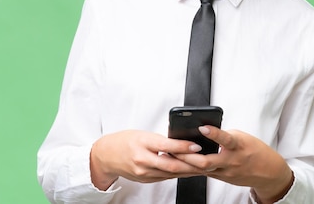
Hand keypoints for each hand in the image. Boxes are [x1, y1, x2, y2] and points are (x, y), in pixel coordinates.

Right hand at [89, 130, 204, 189]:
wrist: (106, 156)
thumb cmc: (124, 141)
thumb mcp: (142, 134)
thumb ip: (160, 139)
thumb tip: (181, 141)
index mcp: (142, 143)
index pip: (166, 146)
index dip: (183, 146)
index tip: (197, 145)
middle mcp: (142, 160)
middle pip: (171, 165)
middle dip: (192, 165)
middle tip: (207, 162)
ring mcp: (144, 172)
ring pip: (171, 173)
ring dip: (189, 171)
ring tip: (204, 167)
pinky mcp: (145, 179)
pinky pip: (165, 177)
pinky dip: (179, 174)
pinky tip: (189, 171)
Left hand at [173, 126, 293, 203]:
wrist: (267, 171)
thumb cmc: (254, 150)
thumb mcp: (241, 137)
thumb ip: (224, 135)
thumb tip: (204, 130)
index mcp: (238, 146)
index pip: (225, 139)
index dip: (213, 133)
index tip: (201, 127)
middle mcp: (231, 161)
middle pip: (206, 161)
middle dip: (188, 155)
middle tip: (174, 147)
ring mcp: (225, 172)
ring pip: (202, 169)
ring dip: (186, 162)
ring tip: (171, 155)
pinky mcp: (222, 178)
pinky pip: (204, 173)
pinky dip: (193, 167)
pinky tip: (181, 163)